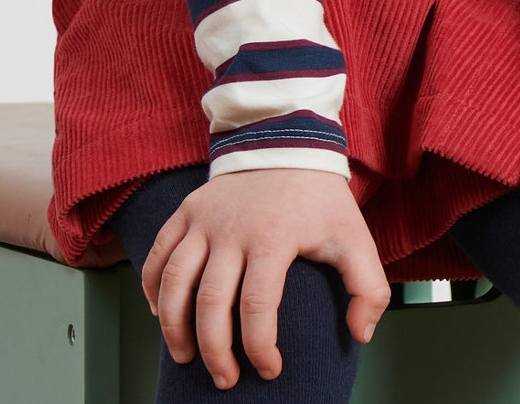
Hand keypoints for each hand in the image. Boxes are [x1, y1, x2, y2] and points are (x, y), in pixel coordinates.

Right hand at [140, 167, 391, 389]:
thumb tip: (359, 335)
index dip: (260, 348)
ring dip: (173, 327)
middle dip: (213, 351)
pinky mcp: (186, 211)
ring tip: (185, 357)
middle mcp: (231, 230)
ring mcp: (203, 219)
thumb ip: (368, 288)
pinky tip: (160, 315)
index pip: (256, 307)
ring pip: (173, 282)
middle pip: (209, 303)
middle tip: (225, 379)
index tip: (269, 370)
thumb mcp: (355, 237)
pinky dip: (151, 289)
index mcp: (272, 238)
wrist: (287, 140)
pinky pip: (156, 255)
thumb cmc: (320, 198)